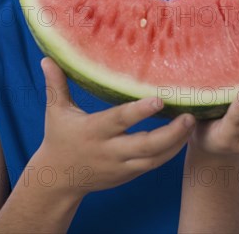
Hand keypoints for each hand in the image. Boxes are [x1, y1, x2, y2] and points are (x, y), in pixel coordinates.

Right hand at [36, 57, 195, 196]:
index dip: (139, 112)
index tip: (159, 100)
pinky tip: (182, 137)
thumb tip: (47, 58)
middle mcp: (110, 151)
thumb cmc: (58, 138)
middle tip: (189, 117)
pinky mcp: (127, 175)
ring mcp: (120, 166)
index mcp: (94, 131)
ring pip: (154, 159)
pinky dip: (169, 153)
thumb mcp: (55, 111)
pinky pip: (152, 165)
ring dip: (175, 143)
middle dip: (169, 134)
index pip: (119, 120)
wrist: (58, 180)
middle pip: (144, 146)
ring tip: (191, 123)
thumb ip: (56, 84)